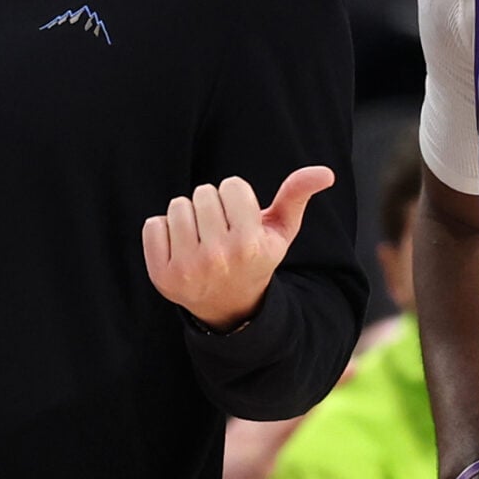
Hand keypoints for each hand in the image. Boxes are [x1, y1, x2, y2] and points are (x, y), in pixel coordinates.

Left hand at [143, 168, 333, 332]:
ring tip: (200, 238)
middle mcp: (218, 258)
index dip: (235, 197)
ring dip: (187, 216)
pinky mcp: (161, 275)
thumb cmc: (255, 257)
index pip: (231, 185)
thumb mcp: (280, 232)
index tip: (240, 219)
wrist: (228, 306)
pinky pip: (153, 225)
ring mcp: (187, 268)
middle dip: (211, 205)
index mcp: (250, 245)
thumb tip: (325, 172)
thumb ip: (298, 196)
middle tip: (219, 230)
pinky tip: (179, 249)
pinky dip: (163, 231)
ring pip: (178, 206)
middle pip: (203, 193)